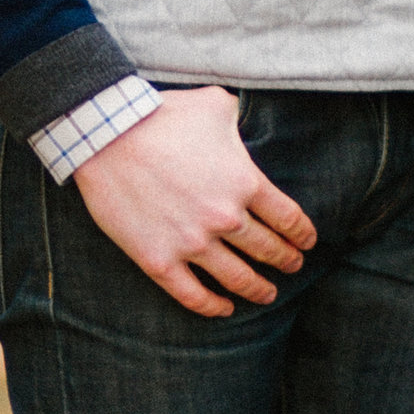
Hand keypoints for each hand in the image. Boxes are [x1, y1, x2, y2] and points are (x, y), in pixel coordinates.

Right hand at [77, 86, 317, 317]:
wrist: (106, 135)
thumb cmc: (162, 115)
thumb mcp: (215, 104)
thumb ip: (242, 115)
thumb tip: (255, 113)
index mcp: (244, 181)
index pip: (288, 218)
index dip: (302, 234)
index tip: (307, 243)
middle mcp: (224, 217)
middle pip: (267, 249)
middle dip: (286, 261)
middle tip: (293, 266)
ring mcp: (190, 242)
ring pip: (237, 277)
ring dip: (258, 289)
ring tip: (268, 293)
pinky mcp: (158, 260)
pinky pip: (192, 295)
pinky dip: (213, 307)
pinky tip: (225, 309)